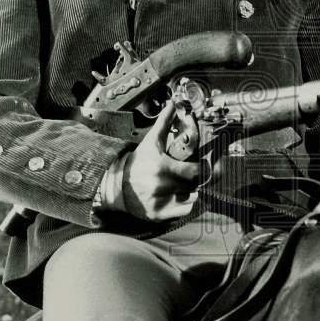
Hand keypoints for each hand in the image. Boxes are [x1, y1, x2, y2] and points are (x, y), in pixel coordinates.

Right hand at [122, 101, 202, 220]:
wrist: (116, 184)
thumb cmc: (138, 162)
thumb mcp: (151, 142)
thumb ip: (164, 123)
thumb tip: (173, 104)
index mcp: (162, 168)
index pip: (196, 171)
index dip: (203, 168)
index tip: (202, 165)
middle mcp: (162, 187)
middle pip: (195, 185)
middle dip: (197, 179)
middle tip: (193, 174)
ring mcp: (160, 203)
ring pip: (191, 199)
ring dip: (191, 192)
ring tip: (182, 185)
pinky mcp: (158, 216)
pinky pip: (182, 212)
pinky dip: (184, 205)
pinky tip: (176, 196)